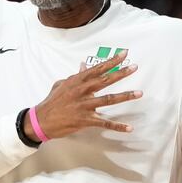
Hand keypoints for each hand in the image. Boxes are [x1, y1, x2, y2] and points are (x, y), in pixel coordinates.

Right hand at [25, 50, 141, 140]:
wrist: (41, 120)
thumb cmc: (52, 101)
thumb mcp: (62, 84)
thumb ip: (75, 76)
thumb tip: (83, 66)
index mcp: (77, 81)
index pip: (98, 68)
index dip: (111, 61)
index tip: (123, 54)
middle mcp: (83, 91)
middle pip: (105, 80)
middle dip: (121, 73)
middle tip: (134, 67)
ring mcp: (85, 105)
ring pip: (109, 100)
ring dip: (125, 96)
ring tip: (139, 93)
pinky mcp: (86, 120)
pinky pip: (104, 123)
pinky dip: (117, 126)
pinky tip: (129, 128)